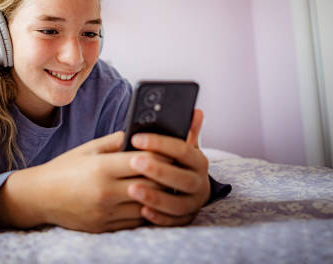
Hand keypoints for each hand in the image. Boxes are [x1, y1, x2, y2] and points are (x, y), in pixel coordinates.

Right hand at [0, 131, 165, 232]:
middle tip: (179, 169)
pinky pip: (135, 221)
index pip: (143, 161)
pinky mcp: (104, 227)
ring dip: (160, 197)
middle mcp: (105, 192)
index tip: (173, 151)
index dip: (162, 155)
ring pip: (146, 206)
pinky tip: (153, 203)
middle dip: (166, 177)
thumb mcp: (87, 149)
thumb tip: (140, 133)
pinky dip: (147, 212)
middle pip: (150, 185)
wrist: (39, 197)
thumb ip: (115, 141)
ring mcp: (105, 212)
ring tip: (170, 186)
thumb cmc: (64, 168)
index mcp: (102, 168)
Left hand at [125, 108, 210, 225]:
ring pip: (178, 203)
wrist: (186, 189)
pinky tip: (142, 211)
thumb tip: (196, 111)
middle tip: (134, 162)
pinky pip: (173, 221)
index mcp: (198, 161)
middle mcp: (200, 183)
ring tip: (132, 189)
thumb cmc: (175, 162)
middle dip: (157, 170)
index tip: (136, 138)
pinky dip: (159, 217)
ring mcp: (194, 203)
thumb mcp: (180, 146)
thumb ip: (185, 130)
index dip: (160, 143)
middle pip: (182, 178)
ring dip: (155, 197)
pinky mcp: (185, 219)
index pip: (182, 150)